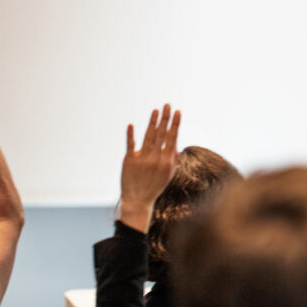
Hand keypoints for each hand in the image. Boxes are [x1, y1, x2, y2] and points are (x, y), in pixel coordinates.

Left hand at [119, 104, 180, 232]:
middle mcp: (155, 158)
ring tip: (155, 110)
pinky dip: (130, 134)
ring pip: (148, 136)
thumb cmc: (155, 186)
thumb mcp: (168, 173)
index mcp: (167, 161)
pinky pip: (130, 145)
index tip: (177, 111)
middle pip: (161, 134)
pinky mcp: (129, 161)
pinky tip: (131, 124)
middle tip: (167, 105)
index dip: (175, 123)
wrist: (138, 201)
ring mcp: (142, 159)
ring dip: (152, 122)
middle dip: (165, 118)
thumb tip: (174, 141)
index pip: (172, 137)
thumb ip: (172, 157)